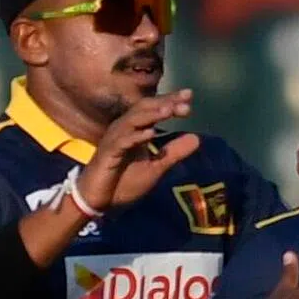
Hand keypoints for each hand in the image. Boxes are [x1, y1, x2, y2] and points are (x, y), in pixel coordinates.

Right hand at [77, 90, 199, 211]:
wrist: (101, 202)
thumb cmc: (124, 183)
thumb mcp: (156, 168)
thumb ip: (174, 152)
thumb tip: (197, 138)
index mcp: (136, 130)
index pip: (154, 110)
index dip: (171, 102)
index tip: (189, 96)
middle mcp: (124, 130)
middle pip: (144, 109)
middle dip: (164, 103)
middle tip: (185, 99)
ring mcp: (115, 140)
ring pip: (133, 121)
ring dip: (151, 115)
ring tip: (169, 110)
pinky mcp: (108, 153)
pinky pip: (122, 141)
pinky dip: (136, 136)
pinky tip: (150, 133)